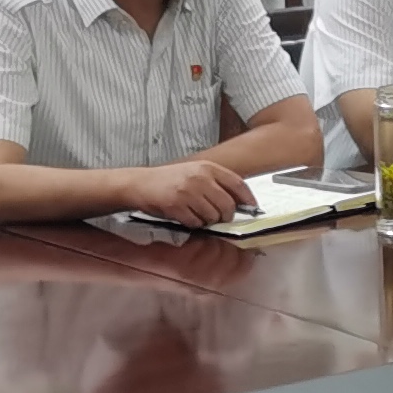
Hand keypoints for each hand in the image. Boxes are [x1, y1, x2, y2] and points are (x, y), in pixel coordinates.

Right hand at [133, 159, 255, 226]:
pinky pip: (196, 223)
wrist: (141, 183)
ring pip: (213, 216)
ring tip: (197, 214)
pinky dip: (194, 224)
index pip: (238, 183)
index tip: (252, 207)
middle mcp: (200, 178)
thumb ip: (216, 182)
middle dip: (226, 215)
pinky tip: (186, 216)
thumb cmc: (170, 179)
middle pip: (227, 205)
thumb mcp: (195, 172)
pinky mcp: (176, 206)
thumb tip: (240, 201)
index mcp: (208, 168)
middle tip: (220, 217)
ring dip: (208, 220)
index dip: (248, 198)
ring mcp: (188, 192)